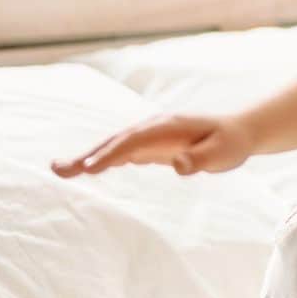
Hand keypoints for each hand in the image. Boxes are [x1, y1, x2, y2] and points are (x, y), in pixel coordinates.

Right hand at [53, 113, 258, 177]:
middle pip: (116, 141)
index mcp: (168, 127)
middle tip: (58, 170)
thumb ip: (200, 159)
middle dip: (87, 155)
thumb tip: (179, 165)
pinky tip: (82, 169)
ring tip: (58, 170)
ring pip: (113, 146)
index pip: (134, 142)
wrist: (238, 131)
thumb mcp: (222, 154)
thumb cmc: (230, 144)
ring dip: (87, 157)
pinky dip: (100, 159)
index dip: (110, 154)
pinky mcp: (149, 145)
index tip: (88, 169)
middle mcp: (154, 127)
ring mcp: (149, 135)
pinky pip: (121, 152)